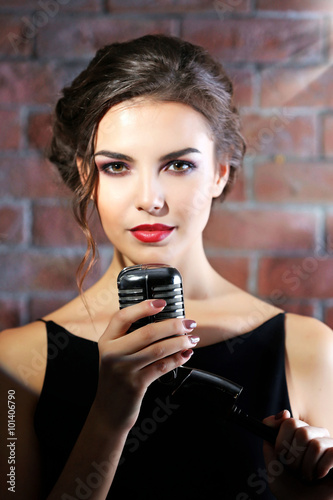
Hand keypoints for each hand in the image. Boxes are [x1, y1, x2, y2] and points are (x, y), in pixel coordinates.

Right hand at [94, 299, 198, 431]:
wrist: (109, 411)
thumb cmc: (116, 378)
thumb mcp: (114, 355)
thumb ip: (129, 338)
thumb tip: (163, 321)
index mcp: (106, 341)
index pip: (123, 316)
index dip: (143, 307)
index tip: (162, 303)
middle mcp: (112, 354)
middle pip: (147, 332)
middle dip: (173, 325)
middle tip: (188, 323)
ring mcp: (124, 370)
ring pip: (158, 349)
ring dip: (180, 342)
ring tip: (192, 338)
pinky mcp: (136, 385)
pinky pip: (162, 367)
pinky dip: (177, 359)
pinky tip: (186, 354)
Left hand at [262, 411, 332, 499]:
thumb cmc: (292, 494)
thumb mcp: (274, 468)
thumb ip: (271, 443)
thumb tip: (284, 413)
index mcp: (298, 436)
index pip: (289, 422)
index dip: (281, 441)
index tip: (281, 455)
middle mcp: (315, 437)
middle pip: (301, 431)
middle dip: (293, 457)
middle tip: (295, 470)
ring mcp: (329, 446)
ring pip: (315, 444)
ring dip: (307, 466)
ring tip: (308, 476)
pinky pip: (331, 452)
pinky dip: (321, 468)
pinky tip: (321, 476)